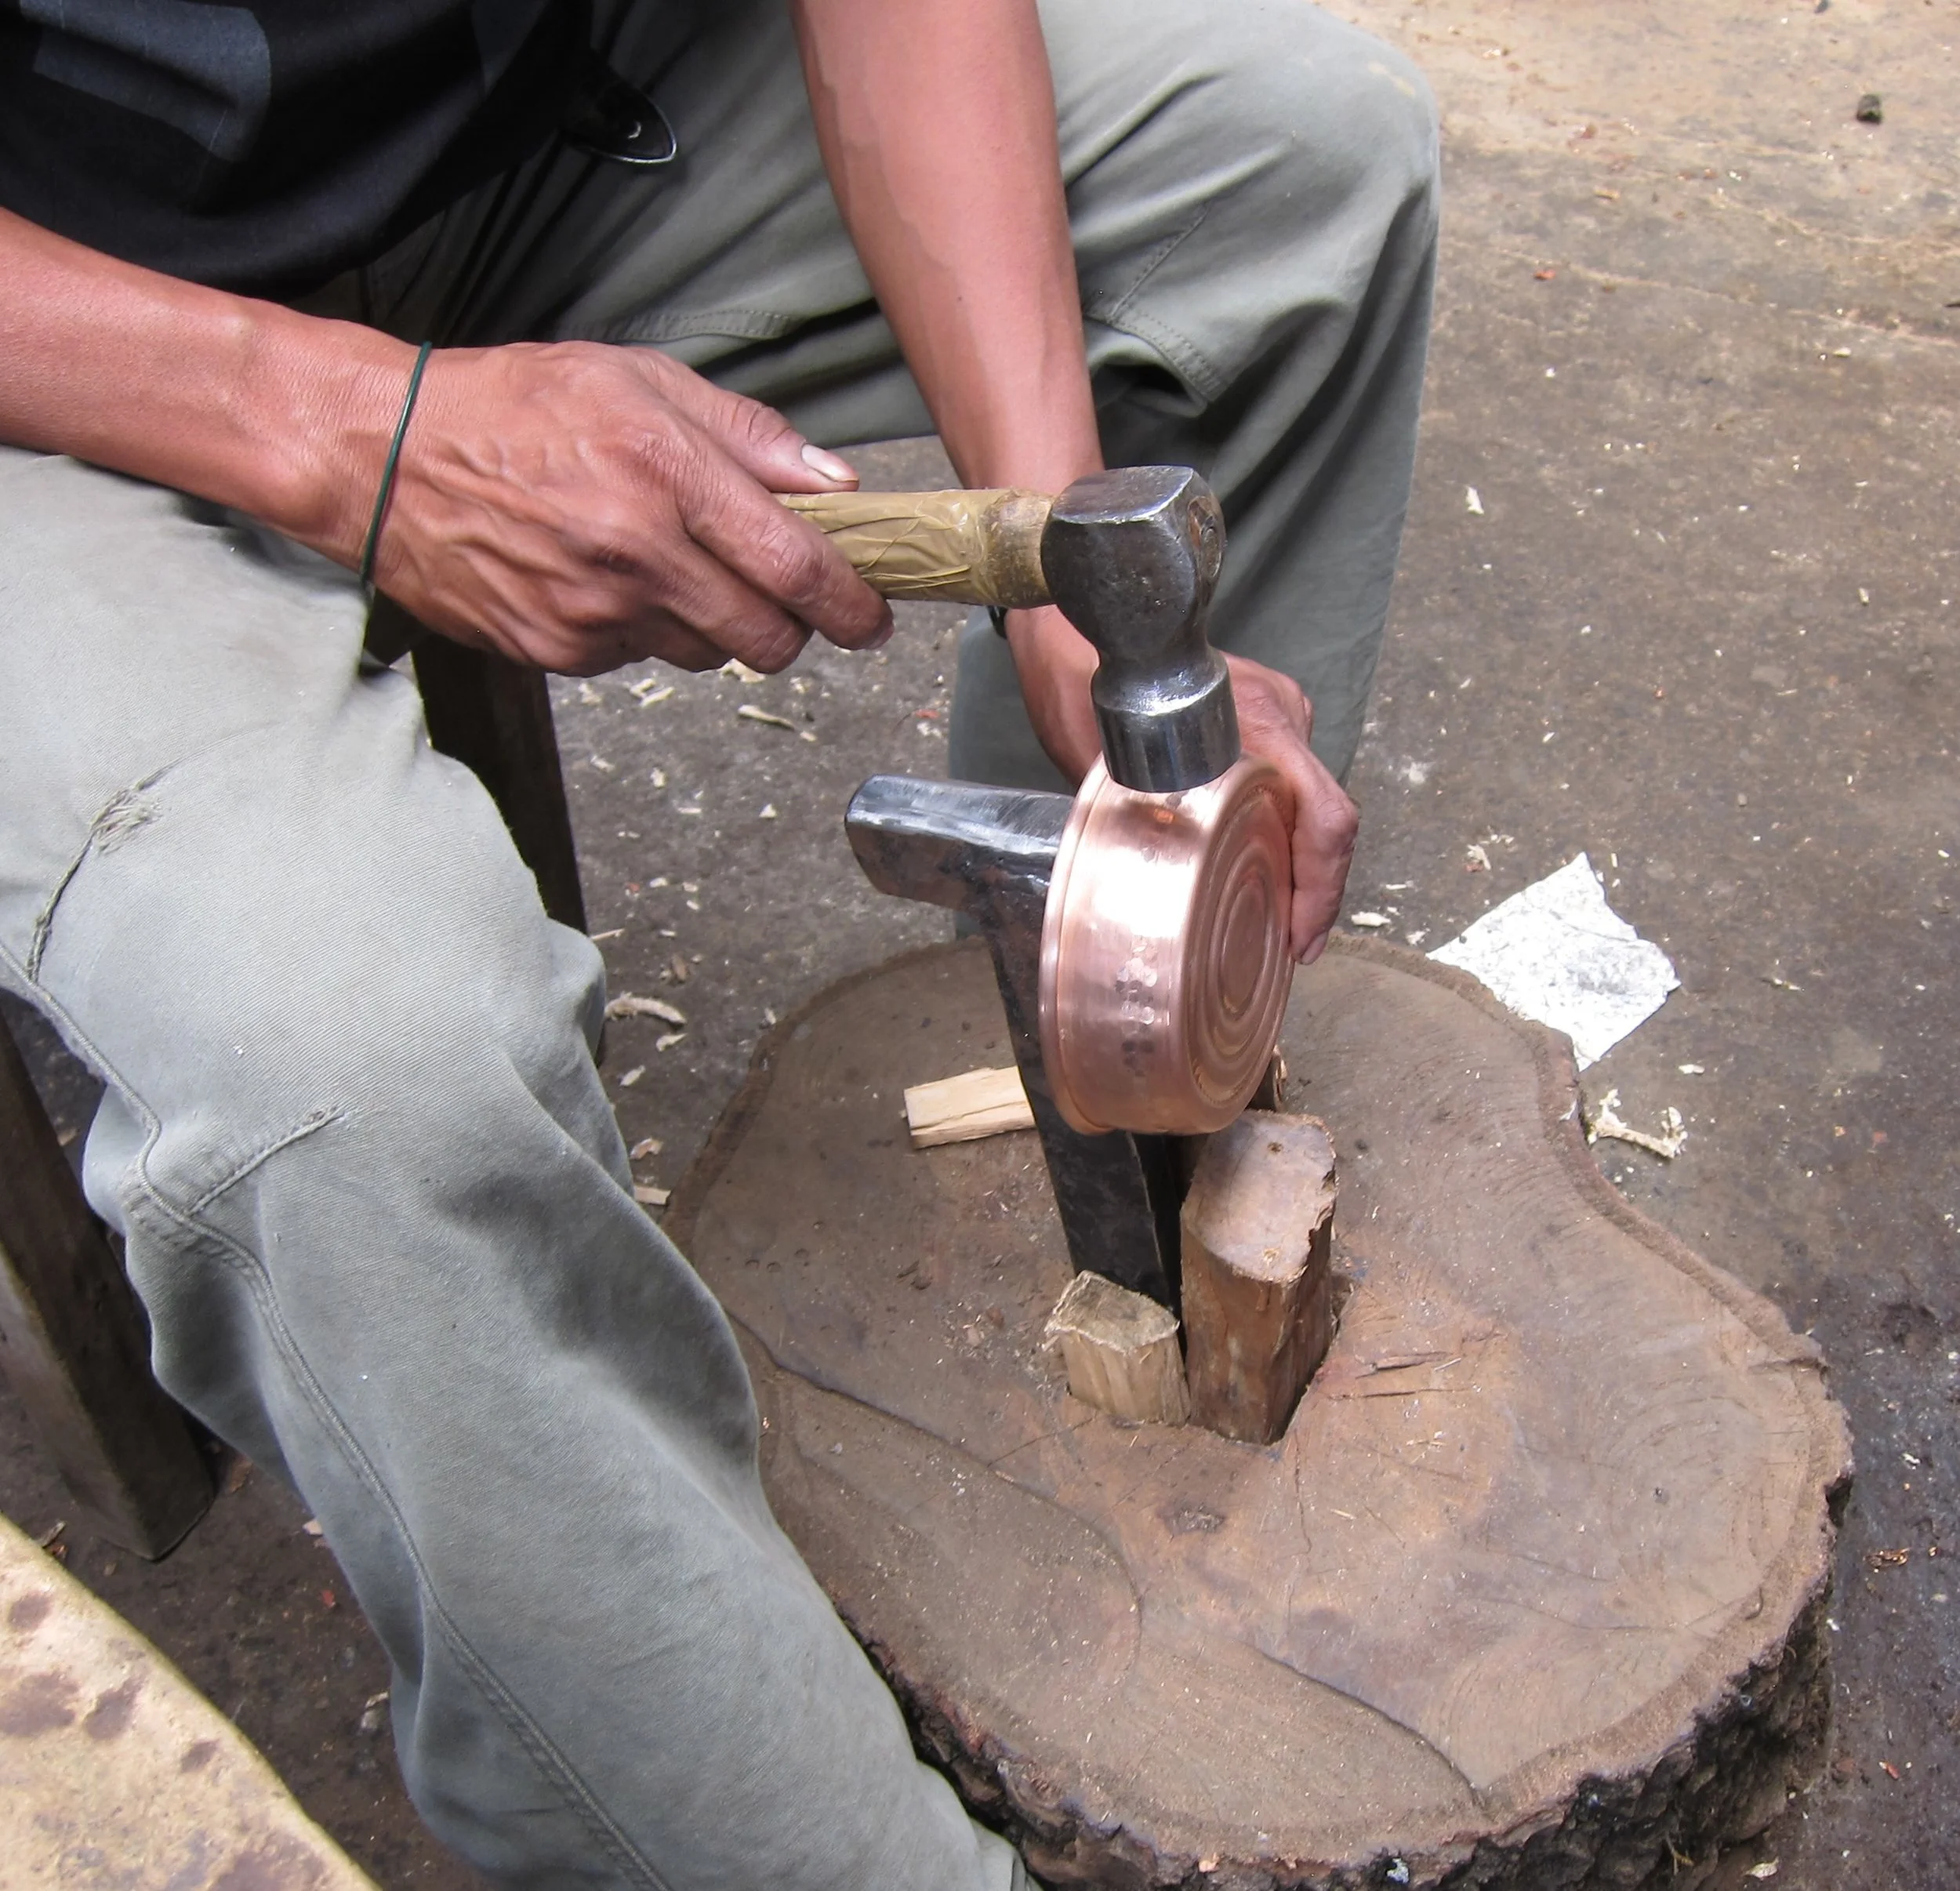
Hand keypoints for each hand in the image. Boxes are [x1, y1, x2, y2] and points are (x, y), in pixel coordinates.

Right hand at [363, 342, 892, 675]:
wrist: (387, 456)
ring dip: (714, 625)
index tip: (872, 616)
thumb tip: (834, 488)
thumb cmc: (517, 406)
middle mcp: (635, 553)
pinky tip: (608, 579)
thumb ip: (748, 437)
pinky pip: (640, 659)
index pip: (796, 568)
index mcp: (667, 474)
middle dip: (792, 627)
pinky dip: (645, 630)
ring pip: (707, 654)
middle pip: (766, 637)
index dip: (851, 605)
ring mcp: (593, 612)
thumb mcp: (640, 381)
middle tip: (784, 598)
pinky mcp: (557, 651)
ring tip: (669, 566)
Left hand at [1006, 605, 1358, 964]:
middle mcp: (1280, 710)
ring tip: (1279, 922)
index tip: (1300, 941)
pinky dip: (1285, 828)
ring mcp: (1280, 706)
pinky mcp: (1267, 712)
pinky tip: (1264, 868)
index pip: (1324, 815)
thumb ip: (1141, 820)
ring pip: (1311, 801)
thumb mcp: (1101, 764)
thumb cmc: (1080, 682)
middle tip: (1293, 948)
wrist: (1072, 624)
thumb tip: (1156, 894)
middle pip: (1327, 817)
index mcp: (1254, 720)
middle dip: (1316, 891)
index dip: (1322, 888)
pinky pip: (1291, 780)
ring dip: (1301, 862)